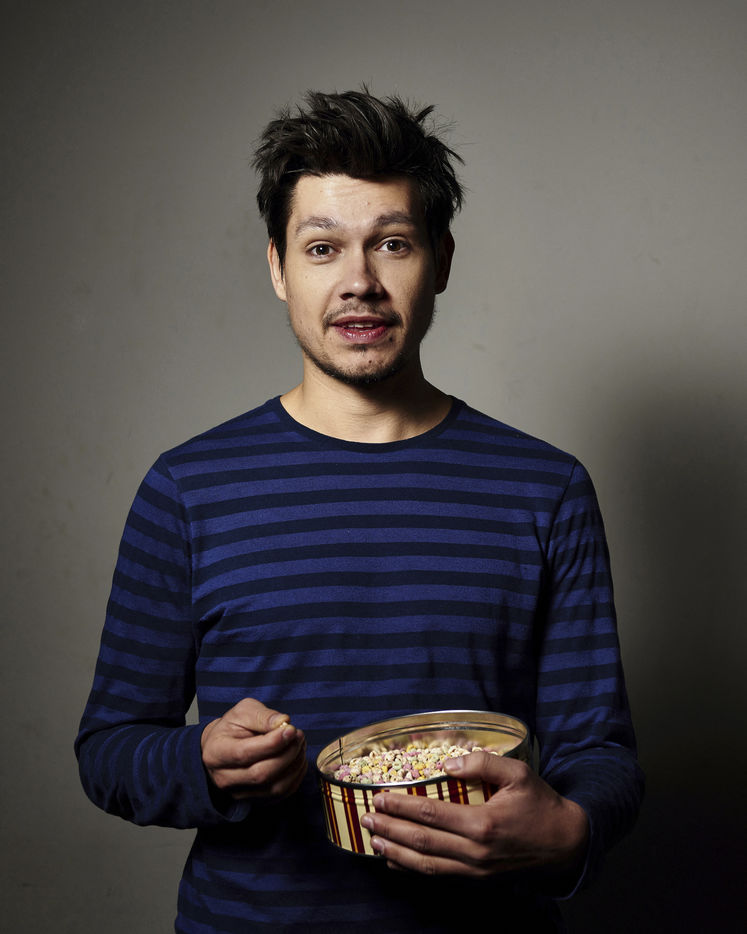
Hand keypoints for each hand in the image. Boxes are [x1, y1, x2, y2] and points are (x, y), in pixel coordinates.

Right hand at [200, 698, 306, 799]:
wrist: (223, 746)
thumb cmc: (233, 726)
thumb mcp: (243, 711)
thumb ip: (262, 716)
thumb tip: (283, 722)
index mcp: (216, 752)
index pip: (244, 753)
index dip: (272, 743)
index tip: (291, 729)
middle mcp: (224, 778)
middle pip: (261, 774)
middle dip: (287, 754)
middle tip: (298, 735)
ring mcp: (239, 793)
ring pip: (274, 788)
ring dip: (295, 765)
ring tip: (300, 744)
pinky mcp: (255, 800)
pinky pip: (282, 794)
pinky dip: (296, 776)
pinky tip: (298, 758)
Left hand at [360, 751, 588, 879]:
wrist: (566, 844)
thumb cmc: (541, 804)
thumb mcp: (518, 773)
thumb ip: (483, 764)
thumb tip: (447, 764)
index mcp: (482, 823)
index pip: (429, 813)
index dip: (400, 805)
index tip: (379, 796)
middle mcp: (475, 851)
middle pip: (421, 841)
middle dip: (389, 828)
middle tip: (366, 815)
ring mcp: (475, 869)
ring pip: (425, 864)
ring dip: (395, 851)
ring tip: (373, 838)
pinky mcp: (477, 878)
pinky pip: (438, 874)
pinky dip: (413, 869)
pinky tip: (395, 860)